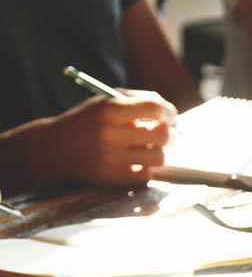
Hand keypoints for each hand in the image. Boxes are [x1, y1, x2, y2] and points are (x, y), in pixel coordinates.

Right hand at [44, 91, 176, 186]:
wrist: (54, 147)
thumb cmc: (87, 122)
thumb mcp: (105, 101)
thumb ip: (137, 100)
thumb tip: (170, 113)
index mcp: (109, 109)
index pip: (154, 108)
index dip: (169, 113)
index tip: (171, 118)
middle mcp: (110, 133)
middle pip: (162, 135)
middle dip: (171, 135)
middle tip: (169, 135)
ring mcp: (110, 157)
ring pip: (158, 158)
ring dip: (159, 153)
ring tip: (151, 149)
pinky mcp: (111, 177)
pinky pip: (145, 175)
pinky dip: (146, 168)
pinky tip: (137, 162)